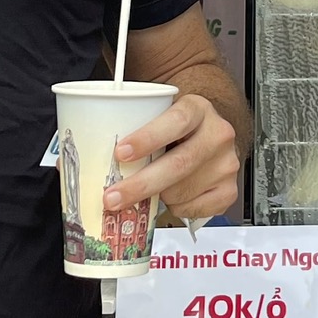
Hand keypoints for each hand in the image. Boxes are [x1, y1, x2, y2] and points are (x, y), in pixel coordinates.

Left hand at [111, 94, 239, 225]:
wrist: (209, 129)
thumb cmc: (175, 125)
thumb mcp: (159, 114)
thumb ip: (134, 127)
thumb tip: (87, 157)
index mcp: (198, 109)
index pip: (175, 122)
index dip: (146, 139)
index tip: (120, 153)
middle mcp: (218, 134)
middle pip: (178, 165)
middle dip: (140, 185)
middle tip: (113, 197)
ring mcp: (227, 164)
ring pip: (182, 192)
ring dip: (158, 197)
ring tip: (149, 189)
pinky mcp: (230, 189)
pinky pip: (195, 209)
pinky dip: (176, 208)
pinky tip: (172, 195)